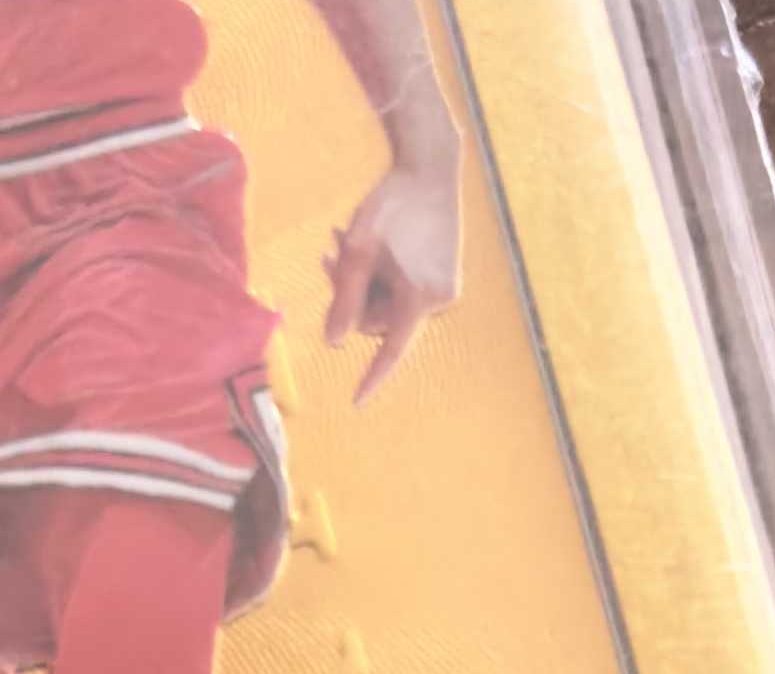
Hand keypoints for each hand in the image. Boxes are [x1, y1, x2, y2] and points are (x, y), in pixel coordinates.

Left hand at [323, 157, 460, 404]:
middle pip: (383, 320)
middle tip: (329, 257)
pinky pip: (405, 291)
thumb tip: (333, 343)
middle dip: (354, 296)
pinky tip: (374, 246)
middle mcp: (438, 301)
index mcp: (418, 297)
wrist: (432, 170)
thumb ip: (344, 298)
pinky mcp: (445, 278)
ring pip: (391, 305)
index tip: (356, 402)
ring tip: (344, 240)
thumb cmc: (392, 204)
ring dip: (366, 281)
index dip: (372, 377)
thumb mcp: (358, 250)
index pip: (391, 350)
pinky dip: (384, 275)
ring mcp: (445, 290)